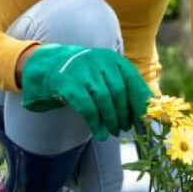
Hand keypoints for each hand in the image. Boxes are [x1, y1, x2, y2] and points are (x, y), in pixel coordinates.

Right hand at [19, 44, 152, 140]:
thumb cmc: (82, 75)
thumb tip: (145, 110)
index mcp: (112, 59)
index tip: (146, 118)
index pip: (133, 80)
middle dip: (124, 113)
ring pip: (104, 99)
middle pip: (119, 91)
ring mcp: (83, 70)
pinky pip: (87, 106)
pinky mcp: (68, 83)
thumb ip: (122, 87)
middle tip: (125, 128)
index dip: (140, 101)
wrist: (47, 67)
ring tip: (113, 131)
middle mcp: (99, 61)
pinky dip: (95, 122)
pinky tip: (99, 132)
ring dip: (111, 119)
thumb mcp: (102, 73)